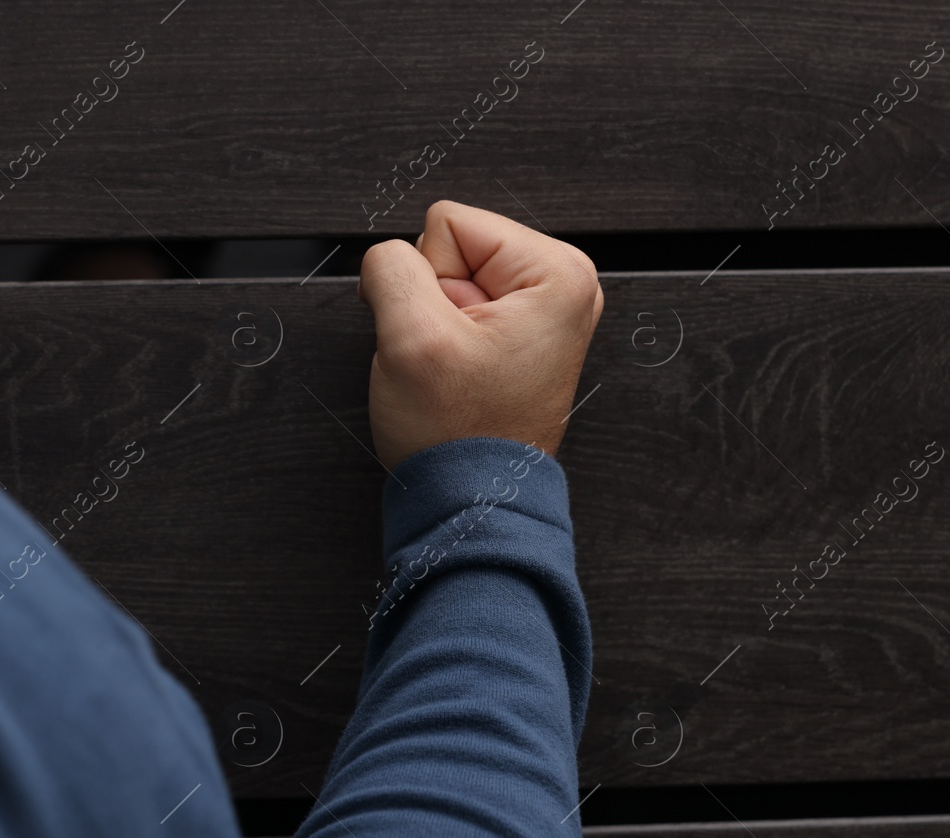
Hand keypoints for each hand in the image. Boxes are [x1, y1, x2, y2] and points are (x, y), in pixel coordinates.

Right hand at [358, 200, 603, 470]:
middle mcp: (563, 287)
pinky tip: (459, 377)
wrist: (472, 501)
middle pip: (453, 249)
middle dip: (433, 302)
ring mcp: (543, 314)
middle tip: (449, 357)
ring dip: (436, 326)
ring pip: (449, 282)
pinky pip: (460, 311)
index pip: (448, 223)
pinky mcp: (522, 337)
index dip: (427, 279)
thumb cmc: (458, 437)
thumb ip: (390, 268)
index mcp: (558, 274)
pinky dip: (447, 342)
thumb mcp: (410, 337)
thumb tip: (386, 257)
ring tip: (455, 371)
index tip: (445, 334)